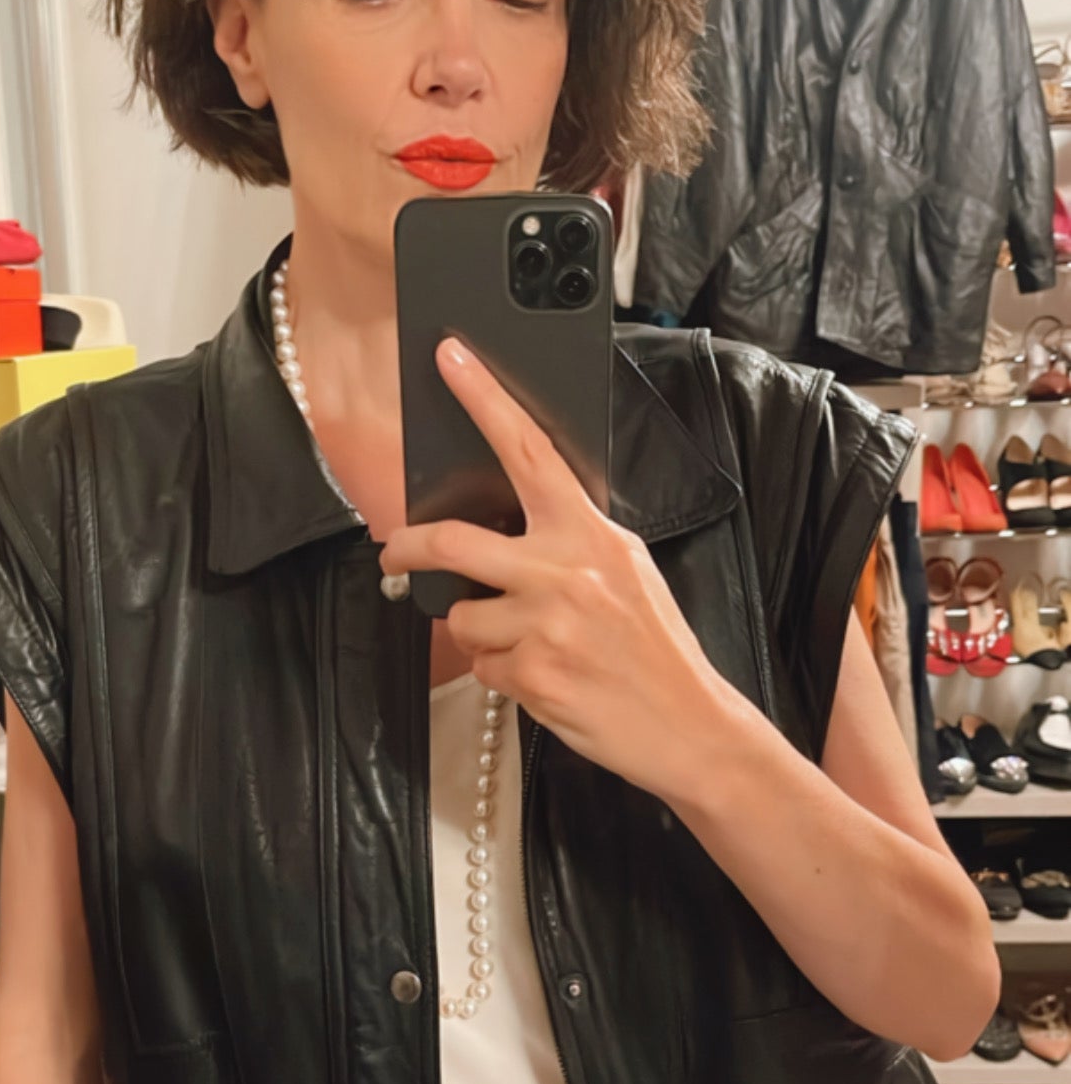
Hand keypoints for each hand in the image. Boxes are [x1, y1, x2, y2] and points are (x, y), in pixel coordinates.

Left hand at [379, 336, 731, 800]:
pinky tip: (545, 678)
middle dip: (410, 547)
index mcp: (591, 534)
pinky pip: (483, 665)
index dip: (484, 400)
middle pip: (454, 541)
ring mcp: (545, 624)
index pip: (529, 451)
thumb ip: (571, 544)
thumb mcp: (627, 573)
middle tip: (396, 552)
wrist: (687, 725)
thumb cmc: (655, 649)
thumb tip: (510, 531)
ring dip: (479, 634)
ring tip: (530, 647)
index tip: (450, 358)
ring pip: (463, 616)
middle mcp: (565, 571)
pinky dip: (502, 673)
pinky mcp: (531, 674)